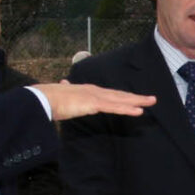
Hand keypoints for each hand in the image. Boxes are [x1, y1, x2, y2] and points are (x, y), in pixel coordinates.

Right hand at [35, 82, 155, 120]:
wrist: (43, 98)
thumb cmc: (50, 99)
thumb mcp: (62, 94)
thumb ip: (66, 89)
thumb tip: (63, 83)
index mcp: (89, 91)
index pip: (111, 94)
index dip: (124, 96)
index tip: (135, 98)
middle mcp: (95, 91)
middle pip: (120, 95)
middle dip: (136, 97)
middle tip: (151, 99)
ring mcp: (95, 96)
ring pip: (121, 99)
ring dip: (137, 101)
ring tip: (151, 102)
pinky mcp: (94, 104)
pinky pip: (114, 107)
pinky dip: (127, 109)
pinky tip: (138, 111)